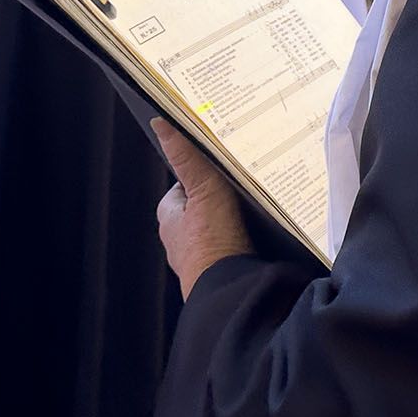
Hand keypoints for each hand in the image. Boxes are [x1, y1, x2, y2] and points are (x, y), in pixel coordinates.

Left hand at [153, 118, 253, 299]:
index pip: (185, 183)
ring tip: (252, 212)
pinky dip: (239, 239)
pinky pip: (230, 244)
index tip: (221, 167)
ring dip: (231, 220)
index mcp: (169, 215)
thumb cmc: (211, 245)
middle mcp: (179, 237)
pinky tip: (254, 235)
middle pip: (202, 204)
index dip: (204, 172)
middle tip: (242, 188)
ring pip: (216, 226)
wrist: (230, 290)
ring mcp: (198, 254)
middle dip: (219, 197)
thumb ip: (186, 159)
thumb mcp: (203, 190)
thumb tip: (163, 126)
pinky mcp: (217, 268)